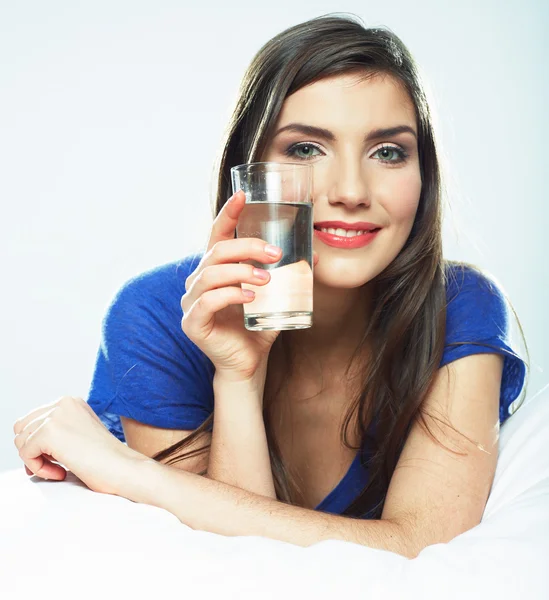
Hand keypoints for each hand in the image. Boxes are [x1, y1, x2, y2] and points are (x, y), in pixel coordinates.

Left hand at [13, 396, 140, 494]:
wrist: (123, 468)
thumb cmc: (105, 460)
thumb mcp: (78, 435)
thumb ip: (56, 432)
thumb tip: (24, 444)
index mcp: (70, 402)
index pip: (32, 420)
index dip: (37, 444)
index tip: (57, 459)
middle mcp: (63, 403)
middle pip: (21, 428)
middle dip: (32, 450)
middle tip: (55, 465)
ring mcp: (56, 415)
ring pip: (20, 441)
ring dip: (36, 461)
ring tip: (59, 469)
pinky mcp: (50, 431)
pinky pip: (25, 453)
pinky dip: (38, 468)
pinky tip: (60, 472)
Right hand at [182, 190, 317, 381]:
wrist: (249, 363)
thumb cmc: (258, 327)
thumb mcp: (276, 296)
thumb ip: (289, 275)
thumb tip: (315, 253)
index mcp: (216, 269)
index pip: (217, 235)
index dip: (228, 214)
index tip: (243, 196)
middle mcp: (199, 281)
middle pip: (217, 252)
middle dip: (247, 247)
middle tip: (275, 254)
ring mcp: (191, 302)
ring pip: (211, 274)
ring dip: (241, 272)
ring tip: (267, 279)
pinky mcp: (192, 323)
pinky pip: (207, 302)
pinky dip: (230, 296)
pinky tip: (251, 298)